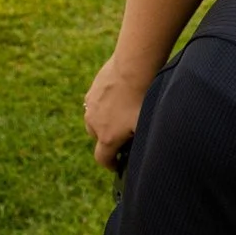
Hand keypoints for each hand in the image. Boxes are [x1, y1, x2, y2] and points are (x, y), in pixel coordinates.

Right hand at [84, 55, 149, 172]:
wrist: (133, 69)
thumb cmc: (143, 99)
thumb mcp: (145, 125)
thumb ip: (140, 142)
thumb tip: (143, 151)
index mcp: (107, 137)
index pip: (102, 158)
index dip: (110, 164)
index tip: (116, 165)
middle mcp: (93, 124)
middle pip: (97, 138)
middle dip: (109, 140)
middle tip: (125, 135)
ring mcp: (90, 106)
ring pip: (95, 120)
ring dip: (105, 121)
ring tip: (123, 113)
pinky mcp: (92, 91)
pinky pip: (96, 104)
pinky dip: (105, 105)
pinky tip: (120, 97)